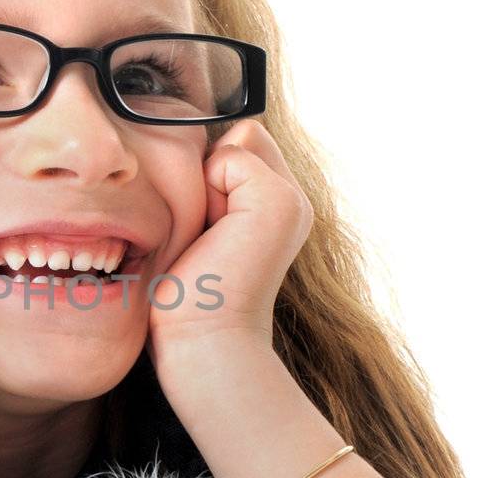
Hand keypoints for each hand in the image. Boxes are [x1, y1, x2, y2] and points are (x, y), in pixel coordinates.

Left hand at [146, 120, 312, 366]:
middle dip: (209, 174)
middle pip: (240, 136)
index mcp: (275, 205)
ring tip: (210, 237)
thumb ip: (211, 185)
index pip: (240, 143)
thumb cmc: (185, 298)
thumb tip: (192, 141)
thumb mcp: (197, 228)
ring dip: (206, 183)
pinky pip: (229, 156)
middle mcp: (292, 198)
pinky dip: (208, 191)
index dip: (208, 174)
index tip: (203, 232)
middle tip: (206, 234)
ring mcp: (291, 198)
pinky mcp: (278, 201)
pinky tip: (214, 237)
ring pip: (236, 142)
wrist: (202, 341)